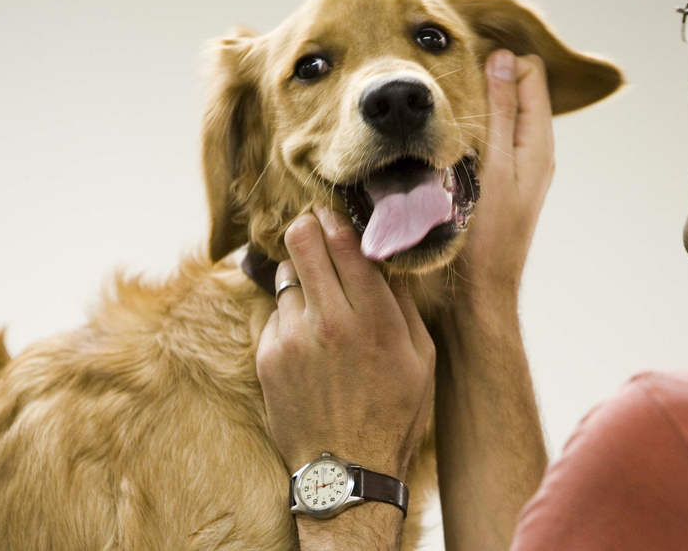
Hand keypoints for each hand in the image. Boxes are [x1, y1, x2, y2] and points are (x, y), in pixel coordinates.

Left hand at [256, 207, 436, 478]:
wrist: (346, 471)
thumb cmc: (393, 414)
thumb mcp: (420, 358)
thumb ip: (401, 303)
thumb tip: (383, 258)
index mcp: (375, 319)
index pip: (346, 241)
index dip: (337, 220)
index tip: (334, 215)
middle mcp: (330, 321)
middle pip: (304, 241)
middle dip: (308, 228)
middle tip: (313, 228)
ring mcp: (293, 337)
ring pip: (286, 276)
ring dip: (300, 278)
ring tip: (318, 301)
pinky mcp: (267, 355)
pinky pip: (276, 314)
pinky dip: (289, 317)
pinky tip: (308, 343)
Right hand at [457, 50, 554, 297]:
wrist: (479, 293)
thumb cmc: (484, 237)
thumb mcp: (491, 167)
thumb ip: (499, 113)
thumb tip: (501, 60)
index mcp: (538, 144)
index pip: (530, 72)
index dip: (498, 65)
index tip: (461, 76)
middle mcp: (535, 152)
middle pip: (517, 89)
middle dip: (487, 82)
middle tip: (448, 96)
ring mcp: (519, 168)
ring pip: (502, 114)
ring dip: (477, 109)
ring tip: (444, 119)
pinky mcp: (500, 182)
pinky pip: (492, 139)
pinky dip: (473, 132)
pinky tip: (447, 145)